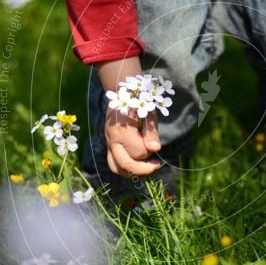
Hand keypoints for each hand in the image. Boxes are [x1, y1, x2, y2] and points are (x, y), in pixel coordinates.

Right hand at [95, 56, 161, 177]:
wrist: (120, 92)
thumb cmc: (138, 102)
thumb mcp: (148, 113)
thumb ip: (151, 132)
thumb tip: (155, 149)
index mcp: (122, 130)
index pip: (138, 152)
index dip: (149, 151)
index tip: (155, 144)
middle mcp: (112, 140)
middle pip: (125, 165)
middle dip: (142, 169)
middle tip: (156, 165)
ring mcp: (109, 144)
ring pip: (117, 168)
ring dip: (133, 172)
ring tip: (147, 167)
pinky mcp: (109, 146)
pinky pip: (115, 163)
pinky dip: (126, 168)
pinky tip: (139, 163)